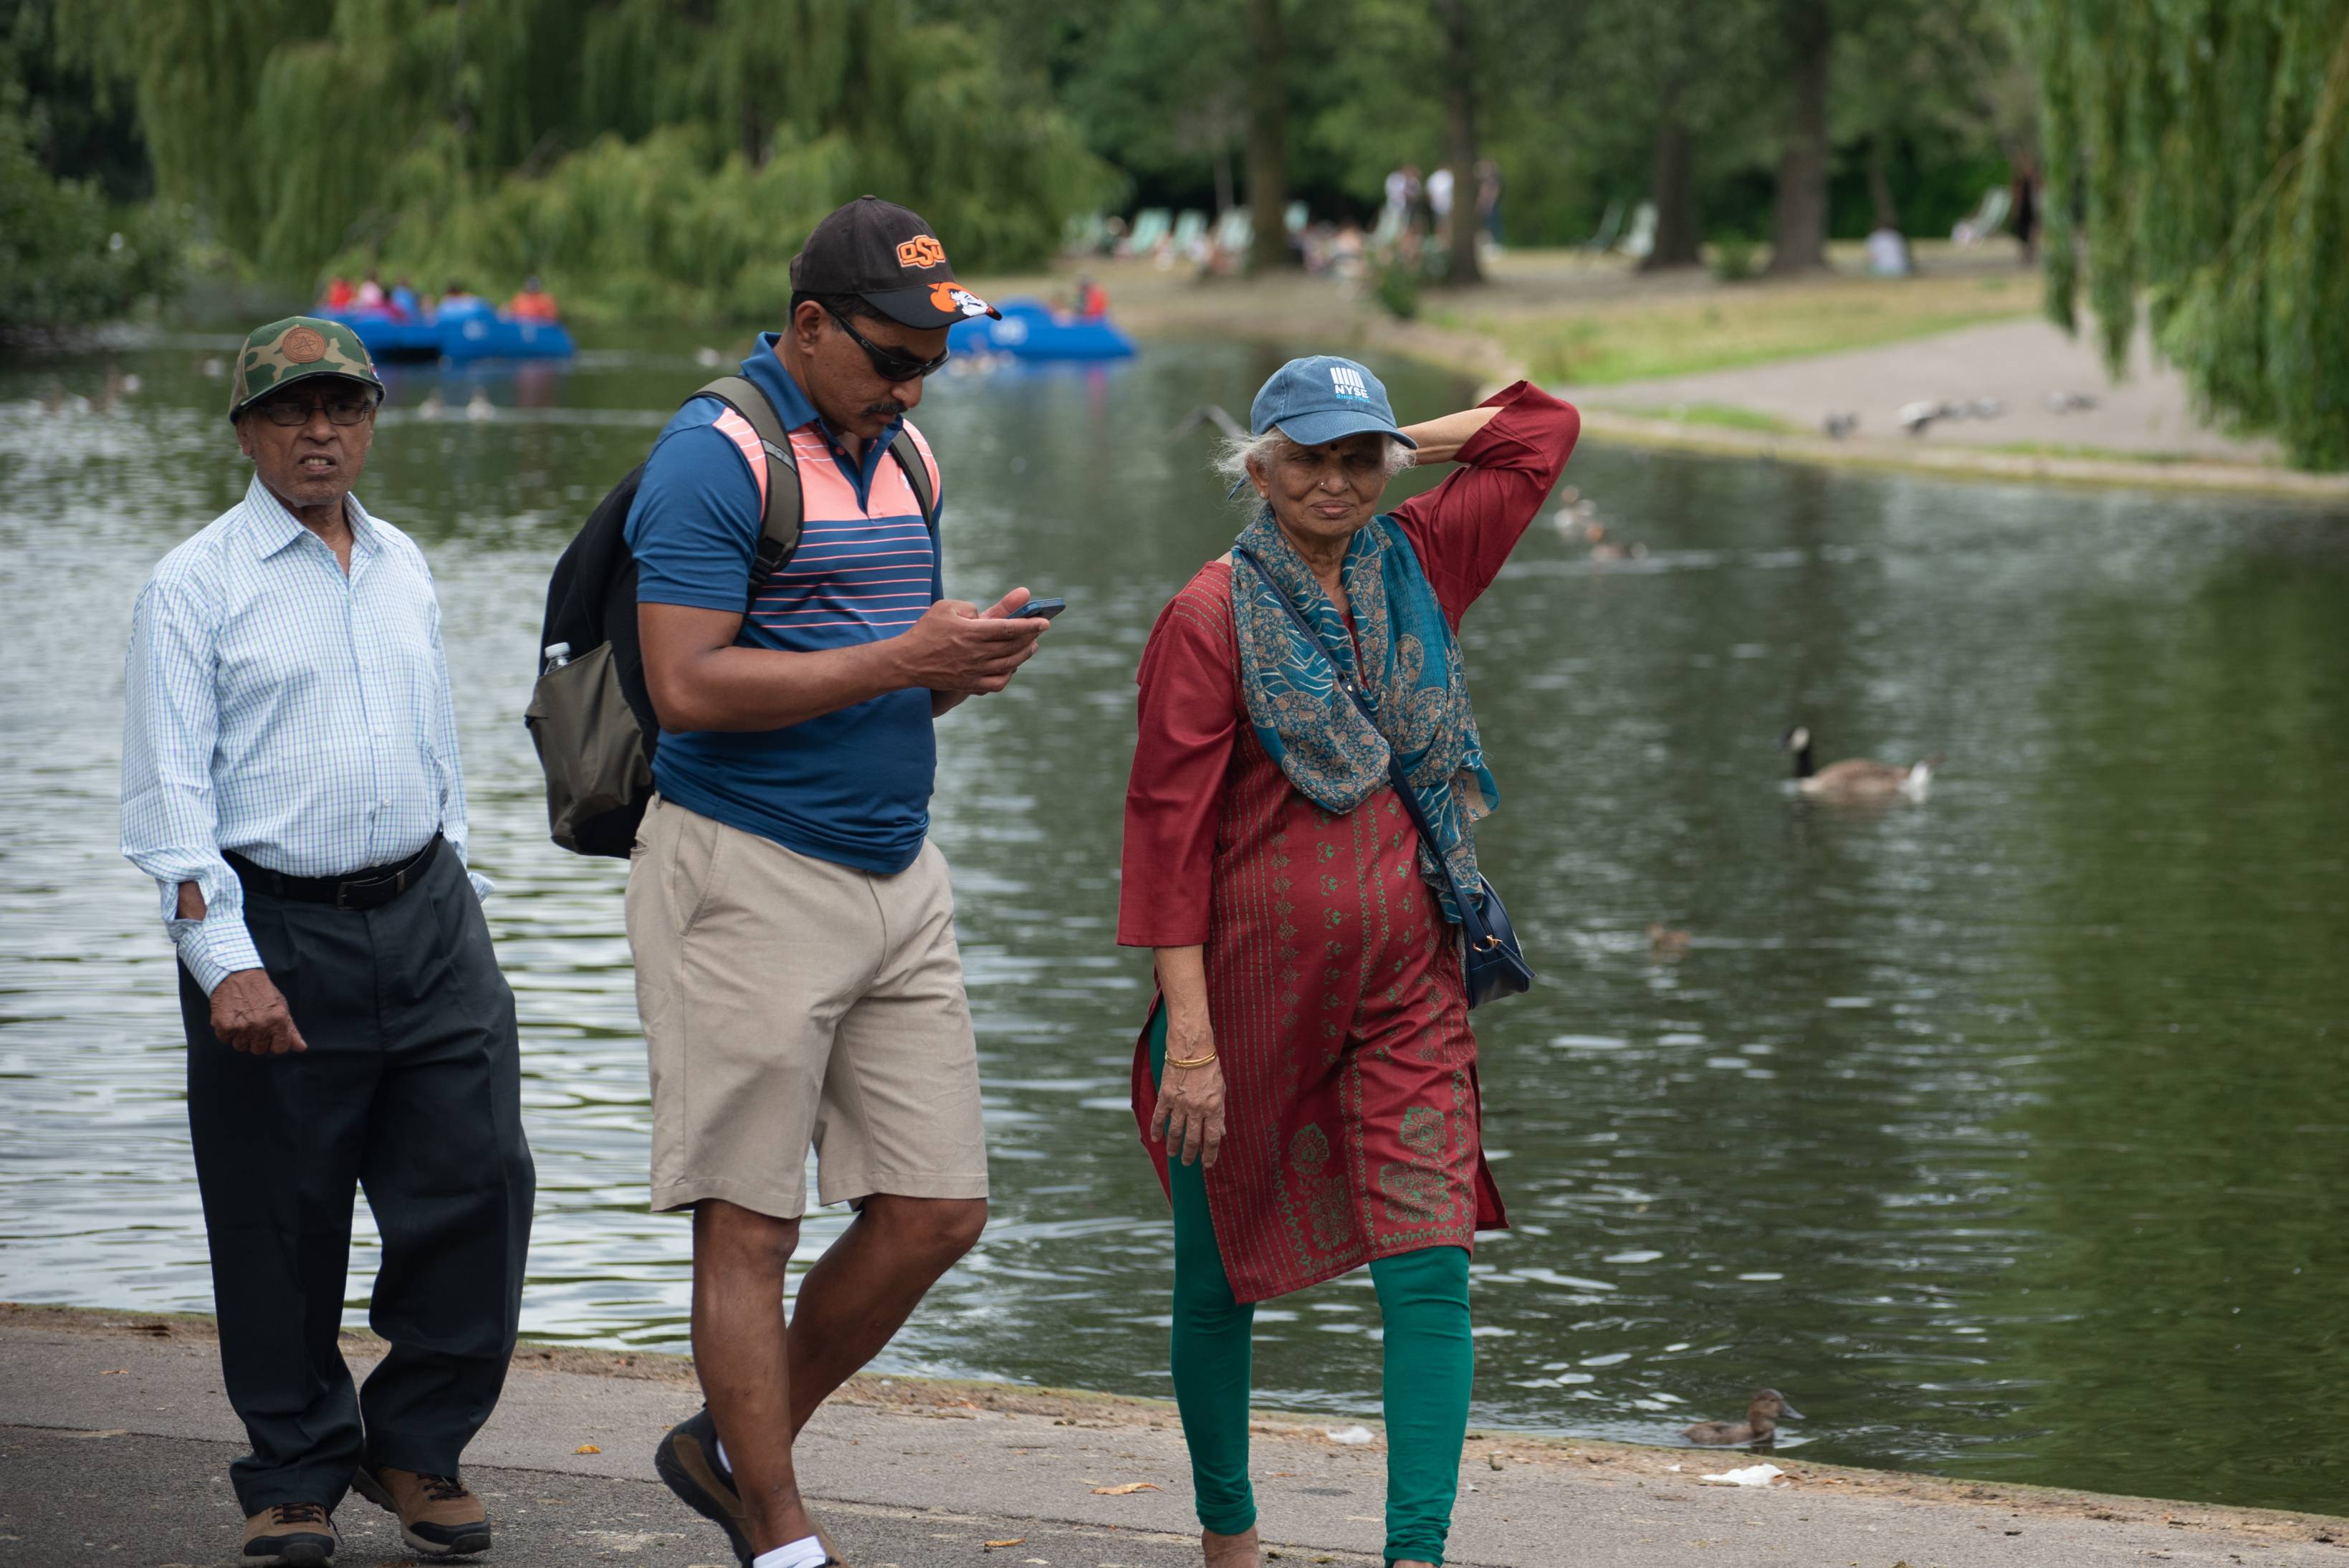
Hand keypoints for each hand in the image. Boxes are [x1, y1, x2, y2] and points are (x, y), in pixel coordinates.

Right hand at [209, 969, 307, 1054]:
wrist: (236, 975)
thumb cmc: (261, 991)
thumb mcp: (281, 1006)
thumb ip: (291, 1030)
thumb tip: (301, 1048)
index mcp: (278, 1020)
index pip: (280, 1049)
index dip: (275, 1043)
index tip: (270, 1035)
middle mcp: (260, 1025)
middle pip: (259, 1050)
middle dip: (257, 1040)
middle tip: (254, 1024)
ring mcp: (241, 1027)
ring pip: (241, 1046)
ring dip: (241, 1037)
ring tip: (242, 1019)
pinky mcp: (224, 1026)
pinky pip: (226, 1040)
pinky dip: (227, 1032)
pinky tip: (231, 1018)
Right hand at [894, 588, 1047, 695]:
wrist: (907, 660)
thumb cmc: (926, 630)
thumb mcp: (946, 608)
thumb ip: (971, 607)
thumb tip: (991, 613)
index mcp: (972, 632)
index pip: (1010, 628)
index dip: (1030, 625)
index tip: (1044, 622)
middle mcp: (976, 653)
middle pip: (1013, 647)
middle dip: (1030, 638)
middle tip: (1038, 631)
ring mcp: (974, 671)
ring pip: (1009, 665)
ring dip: (1024, 655)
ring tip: (1031, 646)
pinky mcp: (969, 684)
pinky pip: (997, 683)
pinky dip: (1009, 675)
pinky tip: (1012, 667)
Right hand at [1150, 1013, 1225, 1167]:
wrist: (1192, 1049)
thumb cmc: (1210, 1068)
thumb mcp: (1221, 1090)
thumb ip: (1220, 1113)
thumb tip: (1221, 1132)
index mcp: (1213, 1108)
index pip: (1212, 1138)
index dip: (1210, 1154)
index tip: (1207, 1164)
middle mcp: (1197, 1109)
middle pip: (1193, 1139)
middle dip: (1191, 1154)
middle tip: (1188, 1162)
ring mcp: (1180, 1104)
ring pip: (1175, 1132)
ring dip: (1174, 1145)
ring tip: (1173, 1154)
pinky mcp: (1166, 1096)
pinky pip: (1160, 1117)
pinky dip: (1156, 1130)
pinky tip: (1155, 1139)